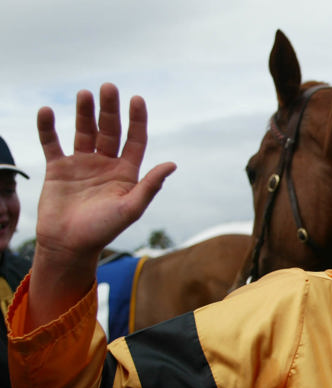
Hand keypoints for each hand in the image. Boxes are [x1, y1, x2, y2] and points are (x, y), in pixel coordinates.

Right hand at [35, 82, 175, 264]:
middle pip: (110, 130)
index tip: (137, 99)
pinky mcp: (58, 169)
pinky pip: (52, 143)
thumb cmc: (104, 230)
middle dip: (110, 109)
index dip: (137, 120)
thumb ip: (150, 185)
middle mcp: (105, 164)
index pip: (135, 140)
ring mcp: (82, 164)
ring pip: (84, 131)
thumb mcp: (131, 208)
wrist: (69, 245)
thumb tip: (172, 164)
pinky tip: (48, 112)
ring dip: (84, 112)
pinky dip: (48, 128)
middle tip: (109, 87)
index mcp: (126, 173)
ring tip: (84, 93)